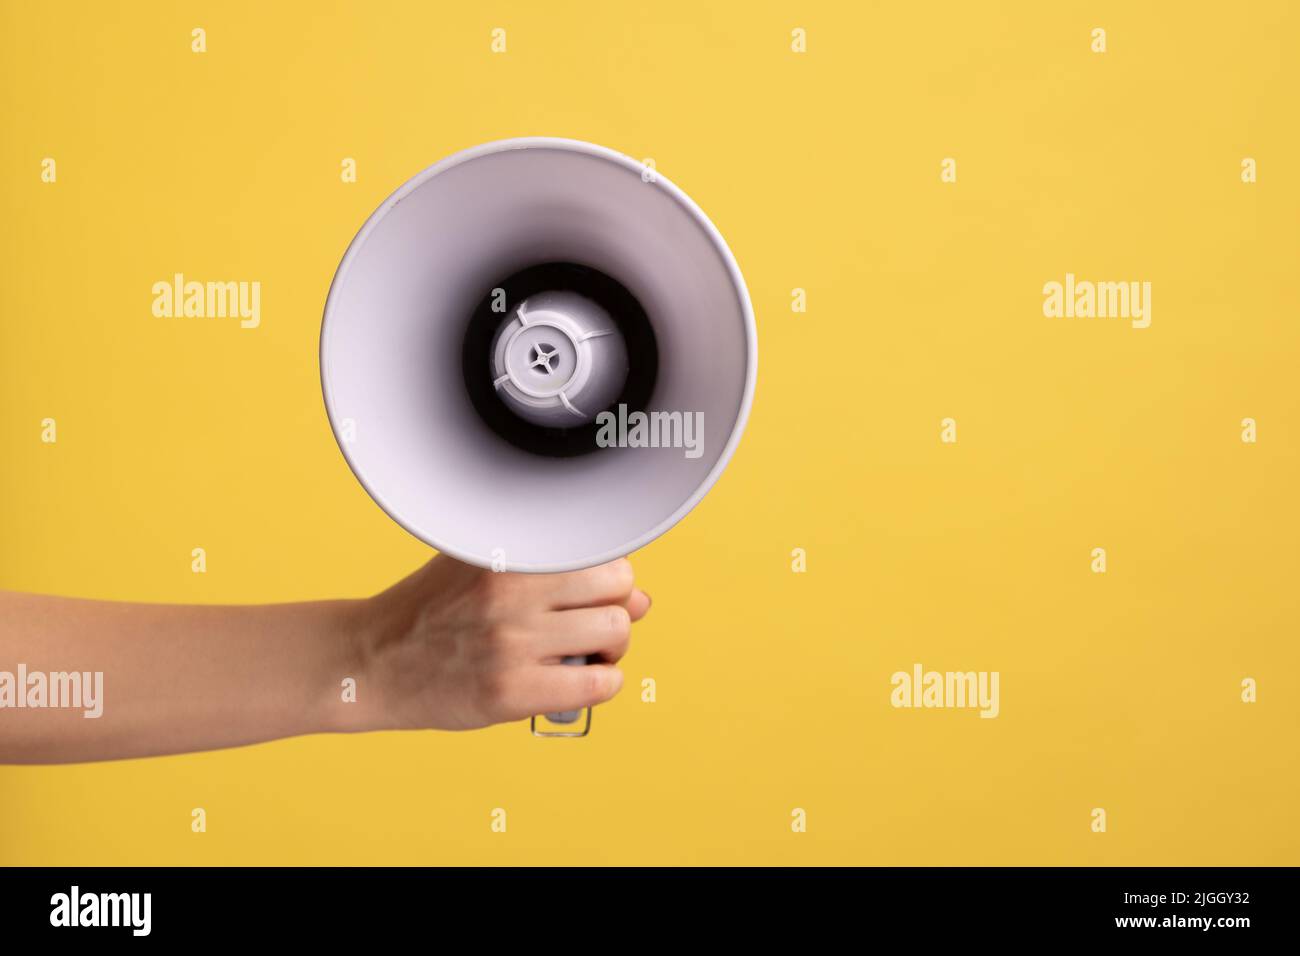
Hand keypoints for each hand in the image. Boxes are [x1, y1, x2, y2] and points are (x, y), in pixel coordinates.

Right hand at [343, 555, 650, 731]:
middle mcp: (511, 591)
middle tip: (592, 625)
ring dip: (611, 648)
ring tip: (584, 653)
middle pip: (620, 589)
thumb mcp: (481, 564)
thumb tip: (640, 597)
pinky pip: (598, 685)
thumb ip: (555, 571)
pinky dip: (602, 684)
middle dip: (616, 608)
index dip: (608, 576)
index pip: (603, 551)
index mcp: (508, 553)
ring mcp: (512, 642)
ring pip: (616, 633)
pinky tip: (580, 681)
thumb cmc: (434, 610)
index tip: (594, 592)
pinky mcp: (511, 691)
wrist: (372, 659)